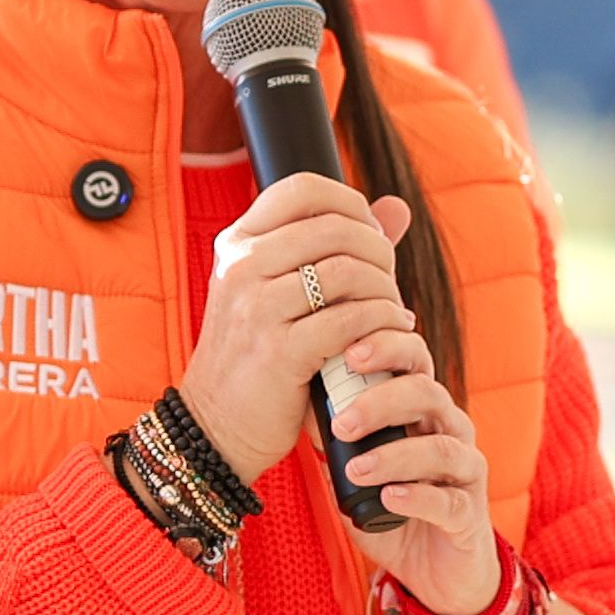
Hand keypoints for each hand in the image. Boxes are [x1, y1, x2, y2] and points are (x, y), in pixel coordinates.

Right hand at [175, 172, 416, 488]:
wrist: (217, 425)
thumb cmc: (257, 356)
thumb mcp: (280, 292)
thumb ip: (336, 247)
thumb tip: (397, 207)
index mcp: (237, 244)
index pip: (303, 188)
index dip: (351, 203)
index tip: (371, 236)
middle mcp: (241, 267)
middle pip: (335, 227)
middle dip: (379, 250)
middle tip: (390, 280)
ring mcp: (256, 308)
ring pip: (347, 270)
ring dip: (385, 290)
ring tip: (393, 310)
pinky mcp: (279, 352)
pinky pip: (351, 319)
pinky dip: (384, 323)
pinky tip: (391, 333)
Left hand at [315, 319, 500, 614]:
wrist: (433, 573)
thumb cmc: (392, 515)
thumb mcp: (354, 475)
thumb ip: (334, 443)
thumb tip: (297, 405)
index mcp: (423, 413)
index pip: (413, 363)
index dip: (386, 349)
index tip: (347, 355)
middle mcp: (450, 433)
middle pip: (428, 394)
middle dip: (382, 401)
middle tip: (342, 421)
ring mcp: (465, 473)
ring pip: (441, 447)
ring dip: (394, 455)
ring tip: (355, 468)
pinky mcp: (469, 516)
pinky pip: (449, 501)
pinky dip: (418, 497)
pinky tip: (390, 498)